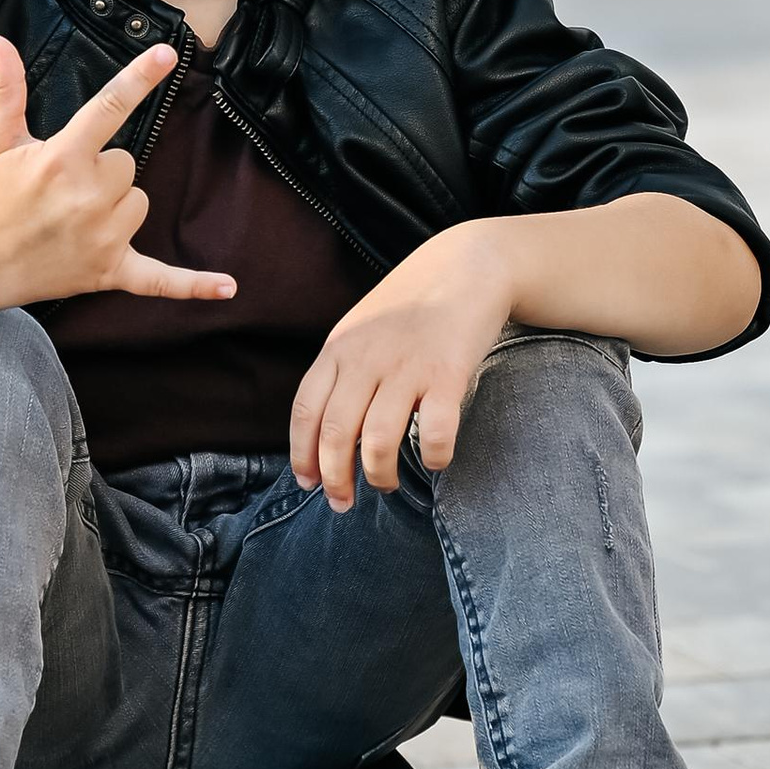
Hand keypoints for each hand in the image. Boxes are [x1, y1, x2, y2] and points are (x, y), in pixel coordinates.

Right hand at [0, 35, 237, 310]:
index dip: (140, 77)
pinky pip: (161, 279)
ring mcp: (102, 237)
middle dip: (101, 170)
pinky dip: (193, 284)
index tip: (168, 53)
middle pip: (127, 163)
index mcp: (62, 158)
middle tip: (63, 187)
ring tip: (74, 216)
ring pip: (139, 202)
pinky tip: (228, 287)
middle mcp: (87, 196)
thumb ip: (3, 88)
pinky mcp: (110, 270)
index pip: (109, 107)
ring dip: (116, 205)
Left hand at [289, 224, 513, 509]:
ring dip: (378, 475)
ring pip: (377, 441)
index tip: (307, 482)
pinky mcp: (448, 374)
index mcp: (340, 349)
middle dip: (334, 478)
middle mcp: (367, 359)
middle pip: (335, 433)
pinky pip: (434, 432)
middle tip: (342, 503)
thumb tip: (326, 430)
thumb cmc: (413, 306)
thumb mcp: (362, 329)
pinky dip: (434, 457)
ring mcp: (407, 367)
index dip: (302, 454)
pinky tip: (436, 461)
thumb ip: (343, 370)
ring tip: (386, 484)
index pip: (306, 411)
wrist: (467, 265)